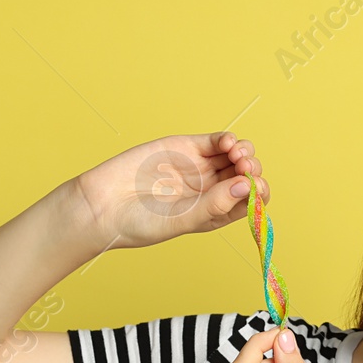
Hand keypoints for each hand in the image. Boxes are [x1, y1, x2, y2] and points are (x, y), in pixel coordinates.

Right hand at [71, 131, 269, 252]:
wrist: (103, 205)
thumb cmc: (140, 223)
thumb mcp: (182, 219)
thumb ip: (215, 204)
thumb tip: (246, 186)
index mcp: (215, 213)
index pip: (251, 201)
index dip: (258, 192)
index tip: (253, 187)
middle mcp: (212, 191)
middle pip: (247, 176)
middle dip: (252, 170)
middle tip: (244, 168)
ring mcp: (201, 168)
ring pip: (237, 156)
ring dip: (245, 153)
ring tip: (237, 155)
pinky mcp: (186, 148)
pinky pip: (217, 142)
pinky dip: (228, 140)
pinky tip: (227, 144)